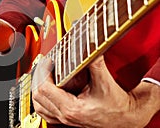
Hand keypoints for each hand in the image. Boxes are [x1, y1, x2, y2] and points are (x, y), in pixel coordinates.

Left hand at [32, 56, 159, 126]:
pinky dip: (43, 101)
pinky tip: (48, 92)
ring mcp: (65, 120)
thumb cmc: (118, 106)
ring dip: (39, 90)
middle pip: (38, 97)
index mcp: (71, 108)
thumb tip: (87, 45)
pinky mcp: (68, 120)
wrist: (127, 119)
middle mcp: (65, 115)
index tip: (48, 61)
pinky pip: (46, 113)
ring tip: (44, 76)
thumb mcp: (105, 81)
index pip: (44, 88)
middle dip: (39, 78)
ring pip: (40, 106)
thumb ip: (94, 62)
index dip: (43, 71)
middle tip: (45, 65)